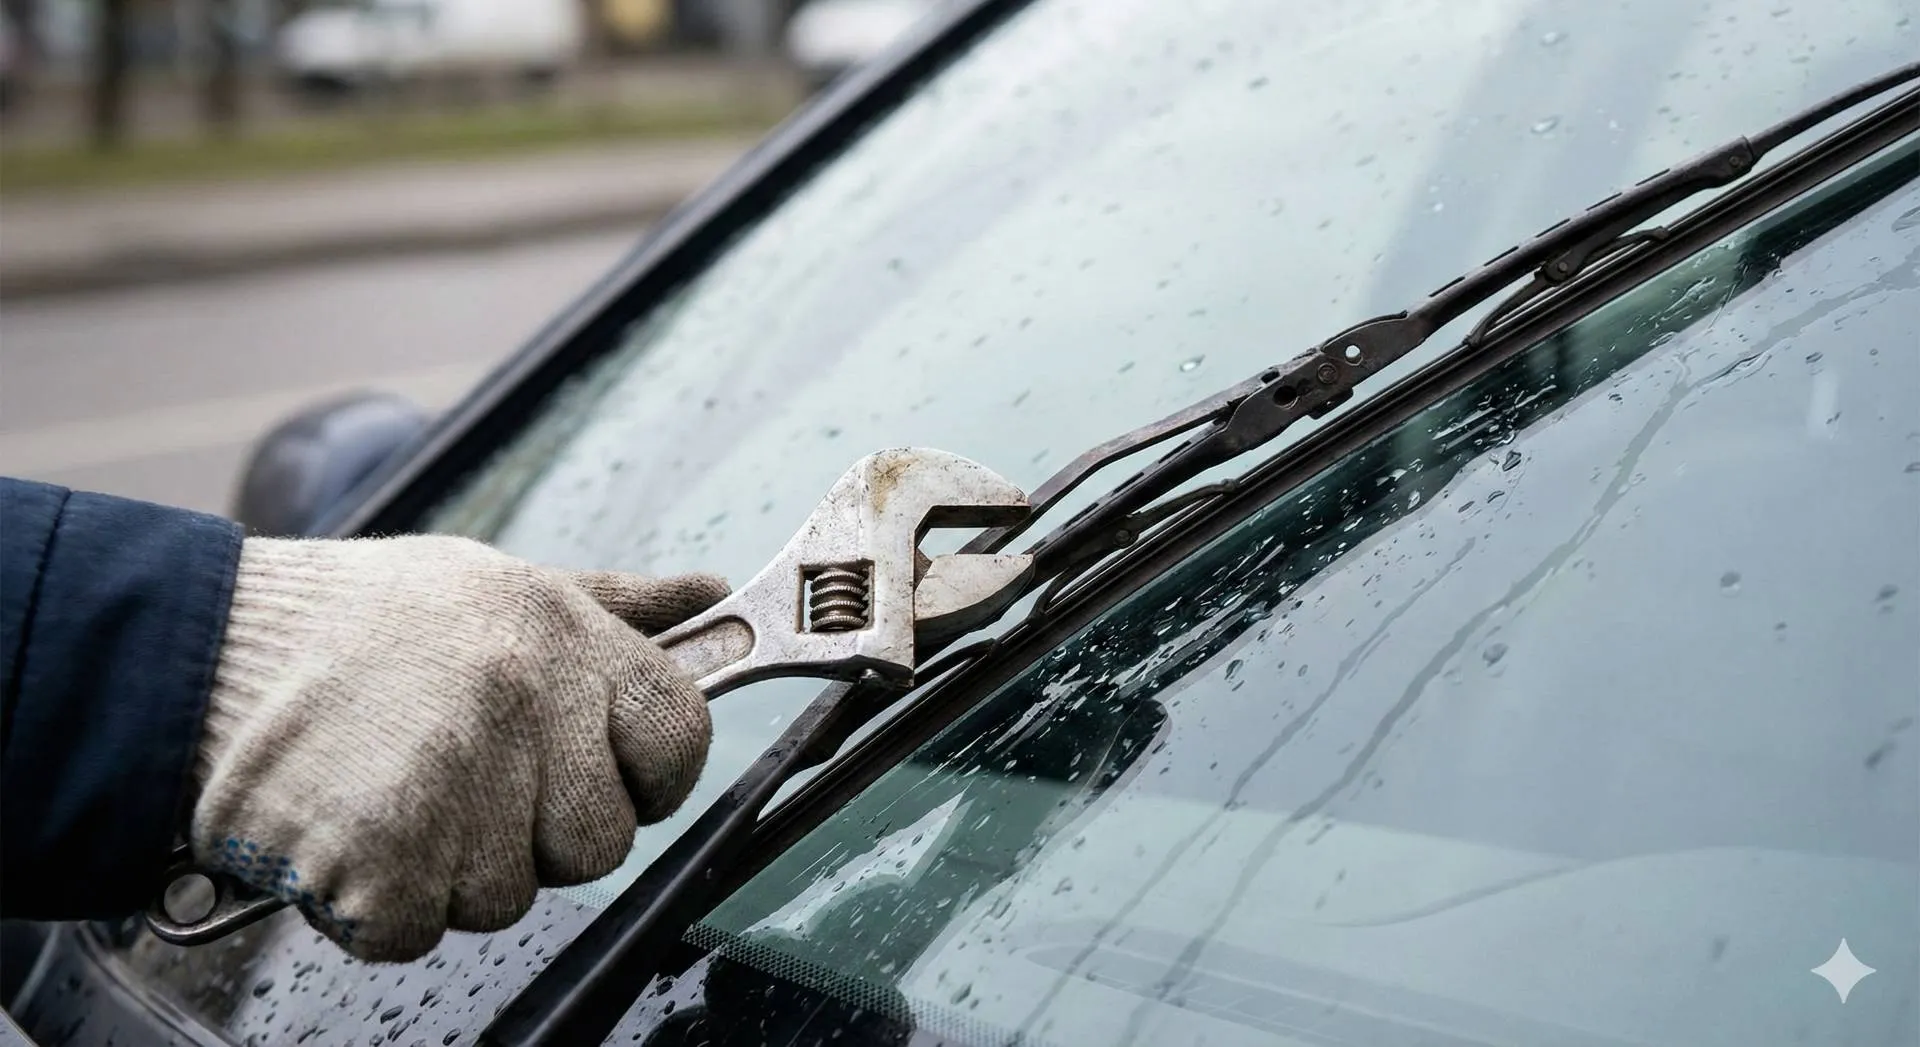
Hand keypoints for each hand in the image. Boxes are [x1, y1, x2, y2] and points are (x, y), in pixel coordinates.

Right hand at [190, 535, 726, 961]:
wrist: (198, 650)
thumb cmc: (359, 622)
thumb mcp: (500, 585)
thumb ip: (615, 606)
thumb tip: (712, 598)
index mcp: (562, 634)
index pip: (682, 737)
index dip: (648, 775)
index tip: (600, 773)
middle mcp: (523, 702)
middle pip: (601, 842)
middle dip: (539, 833)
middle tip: (464, 780)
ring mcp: (457, 783)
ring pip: (511, 896)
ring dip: (452, 868)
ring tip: (393, 787)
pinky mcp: (385, 860)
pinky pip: (423, 928)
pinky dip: (382, 903)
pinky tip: (350, 829)